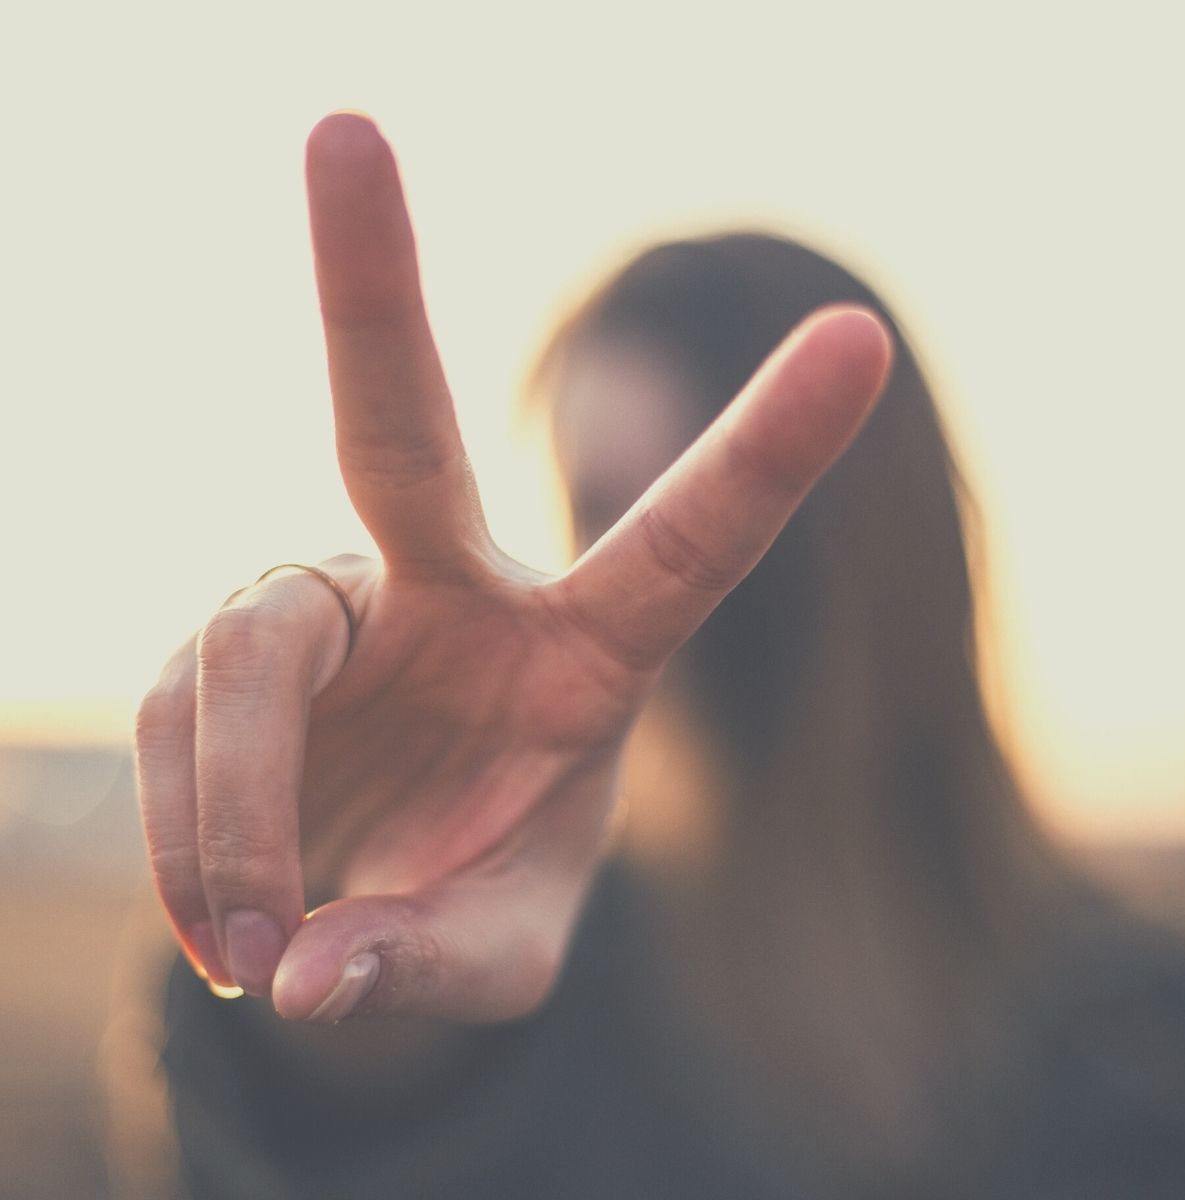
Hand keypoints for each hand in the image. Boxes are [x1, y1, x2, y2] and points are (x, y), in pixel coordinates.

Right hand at [135, 113, 891, 1023]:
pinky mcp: (221, 646)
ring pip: (242, 660)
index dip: (769, 449)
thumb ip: (434, 968)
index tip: (862, 335)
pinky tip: (220, 922)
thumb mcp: (496, 954)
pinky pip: (172, 723)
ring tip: (257, 945)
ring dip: (234, 820)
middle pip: (394, 422)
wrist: (366, 902)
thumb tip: (315, 981)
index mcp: (580, 653)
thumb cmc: (469, 905)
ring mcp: (323, 603)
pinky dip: (182, 840)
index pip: (687, 542)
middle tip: (338, 127)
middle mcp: (445, 586)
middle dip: (371, 280)